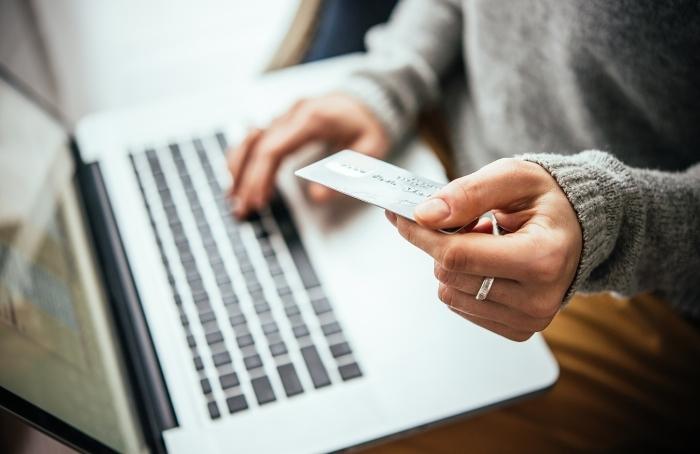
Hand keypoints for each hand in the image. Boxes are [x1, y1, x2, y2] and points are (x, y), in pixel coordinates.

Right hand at [228, 93, 388, 217]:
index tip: (258, 201)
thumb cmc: (370, 123)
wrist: (370, 97)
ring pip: (250, 140)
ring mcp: (286, 115)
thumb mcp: (369, 150)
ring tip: (234, 196)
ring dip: (238, 168)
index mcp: (312, 119)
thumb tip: (317, 196)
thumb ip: (344, 173)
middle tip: (241, 208)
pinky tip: (238, 176)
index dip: (261, 177)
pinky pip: (256, 137)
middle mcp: (293, 113)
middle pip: (256, 147)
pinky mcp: (284, 120)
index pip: (273, 148)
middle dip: (245, 180)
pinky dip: (244, 157)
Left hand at [385, 158, 581, 340]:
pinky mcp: (518, 330)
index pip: (457, 255)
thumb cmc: (548, 200)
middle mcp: (539, 298)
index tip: (402, 215)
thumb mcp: (513, 178)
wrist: (579, 228)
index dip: (421, 234)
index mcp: (543, 258)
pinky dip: (464, 281)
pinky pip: (461, 306)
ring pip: (450, 294)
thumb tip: (425, 215)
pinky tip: (491, 263)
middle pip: (450, 276)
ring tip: (487, 242)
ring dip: (454, 264)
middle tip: (469, 222)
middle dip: (443, 244)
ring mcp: (529, 320)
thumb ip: (469, 192)